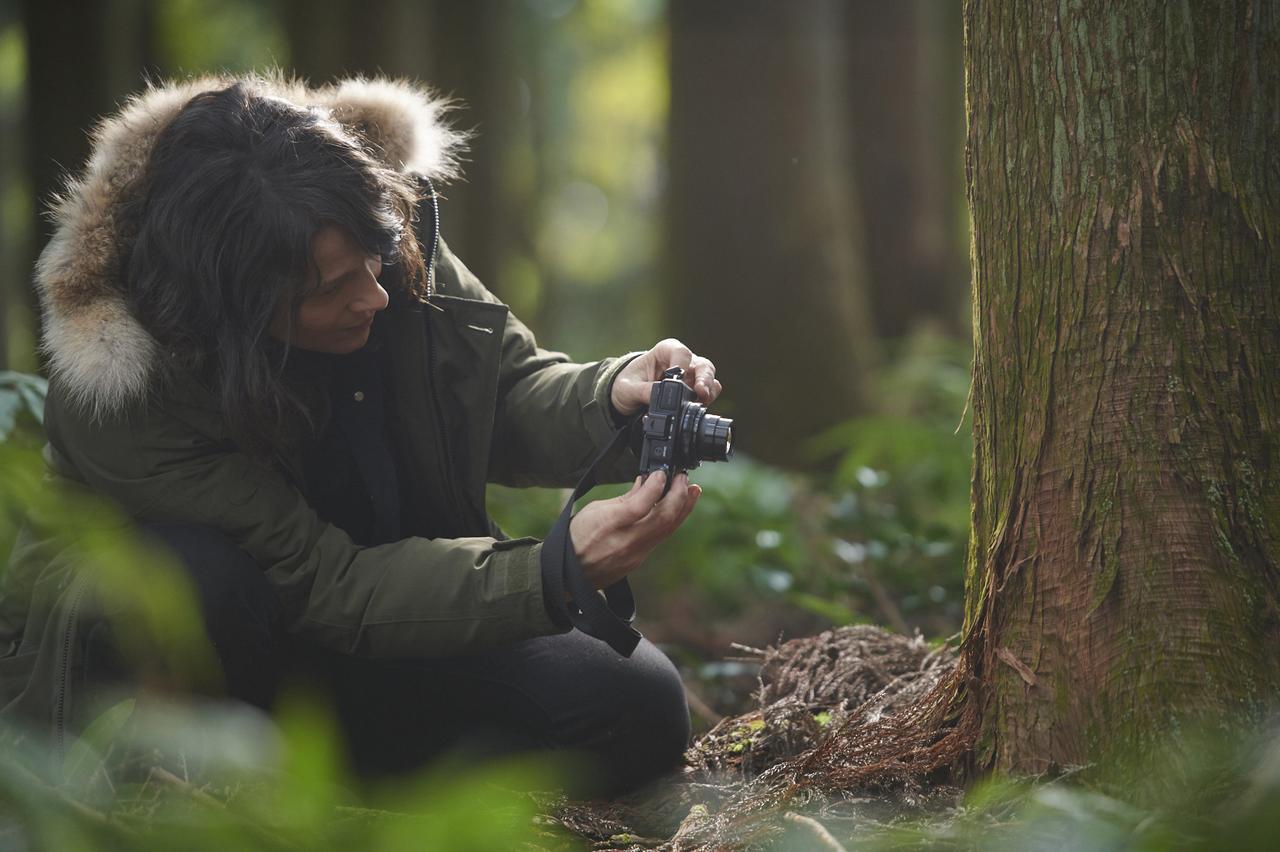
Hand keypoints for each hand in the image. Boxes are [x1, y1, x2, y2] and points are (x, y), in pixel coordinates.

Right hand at [569, 471, 700, 589]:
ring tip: (692, 491)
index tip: (661, 473)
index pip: (639, 506)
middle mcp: (624, 541)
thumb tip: (646, 482)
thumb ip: (625, 498)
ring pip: (668, 530)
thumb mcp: (595, 509)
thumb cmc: (577, 537)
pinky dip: (672, 520)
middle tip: (683, 479)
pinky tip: (677, 509)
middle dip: (679, 496)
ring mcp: (635, 554)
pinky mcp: (639, 560)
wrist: (571, 573)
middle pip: (662, 519)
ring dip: (683, 508)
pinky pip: (661, 538)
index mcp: (607, 524)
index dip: (654, 487)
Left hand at [611, 338, 722, 416]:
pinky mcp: (693, 391)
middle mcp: (682, 361)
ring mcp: (691, 376)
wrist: (626, 396)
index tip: (677, 377)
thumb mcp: (629, 387)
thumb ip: (644, 391)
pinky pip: (707, 393)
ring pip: (709, 379)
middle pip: (703, 365)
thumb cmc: (628, 383)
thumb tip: (661, 399)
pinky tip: (696, 409)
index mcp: (665, 351)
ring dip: (708, 391)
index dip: (682, 365)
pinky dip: (706, 401)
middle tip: (701, 392)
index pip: (681, 352)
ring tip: (702, 402)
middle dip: (704, 379)